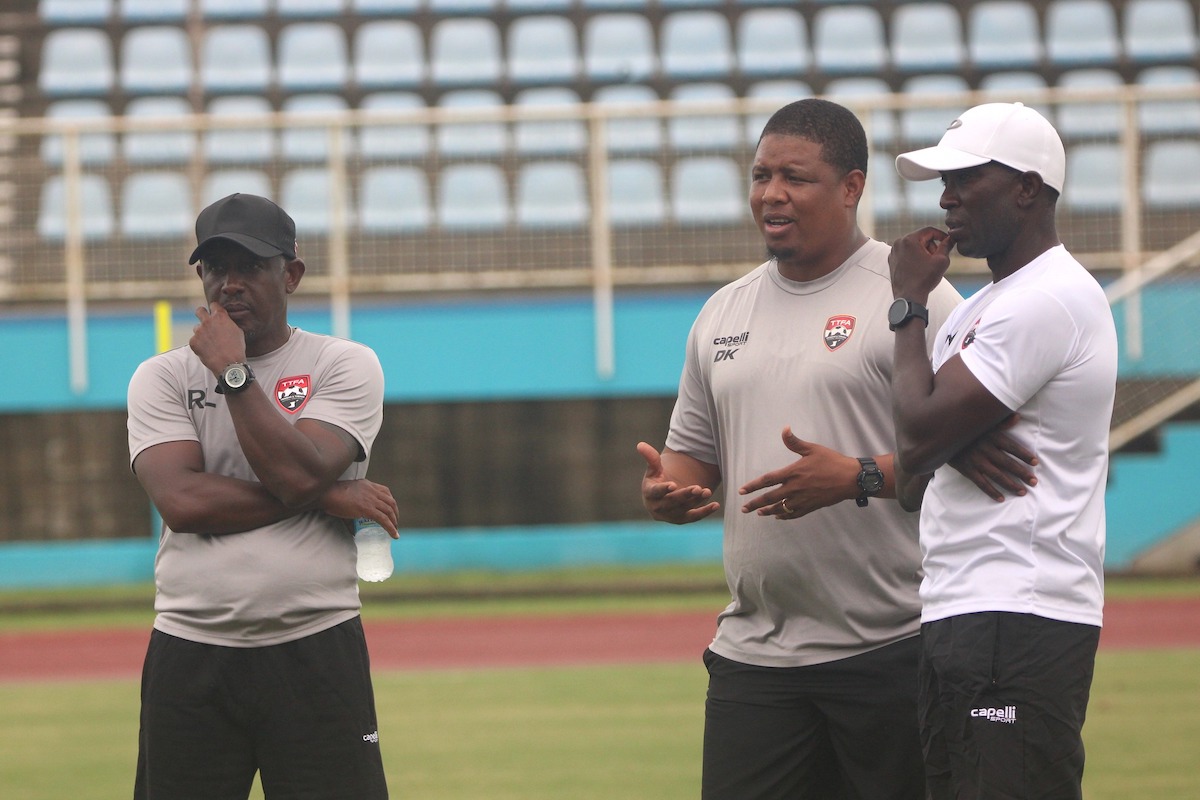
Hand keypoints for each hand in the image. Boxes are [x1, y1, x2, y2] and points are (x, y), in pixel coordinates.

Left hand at [190, 302, 246, 375]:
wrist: (229, 364)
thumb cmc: (236, 349)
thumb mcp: (238, 331)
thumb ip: (228, 323)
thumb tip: (224, 322)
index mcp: (220, 316)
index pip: (213, 305)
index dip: (215, 309)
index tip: (215, 313)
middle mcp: (207, 321)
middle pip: (199, 311)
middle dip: (202, 313)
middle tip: (205, 320)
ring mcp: (199, 331)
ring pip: (197, 328)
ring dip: (202, 333)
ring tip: (210, 343)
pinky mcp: (193, 342)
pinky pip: (195, 340)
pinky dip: (199, 344)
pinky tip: (208, 350)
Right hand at [322, 479, 399, 537]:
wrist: (327, 494)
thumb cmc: (332, 496)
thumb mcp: (348, 495)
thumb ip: (353, 505)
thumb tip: (352, 524)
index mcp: (368, 485)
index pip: (386, 491)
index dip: (391, 502)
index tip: (391, 510)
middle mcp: (372, 491)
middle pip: (390, 502)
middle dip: (395, 513)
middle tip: (395, 523)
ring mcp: (371, 499)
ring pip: (389, 511)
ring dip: (394, 522)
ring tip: (395, 531)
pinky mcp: (367, 509)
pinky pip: (384, 519)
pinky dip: (391, 528)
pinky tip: (394, 535)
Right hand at [637, 442, 718, 524]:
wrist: (664, 495)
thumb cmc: (658, 479)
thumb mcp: (654, 468)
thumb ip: (650, 458)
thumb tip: (640, 445)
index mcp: (649, 494)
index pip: (655, 492)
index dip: (663, 489)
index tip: (673, 485)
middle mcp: (657, 508)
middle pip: (672, 502)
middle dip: (685, 495)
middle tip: (697, 488)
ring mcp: (669, 516)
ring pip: (684, 509)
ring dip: (696, 501)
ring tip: (707, 491)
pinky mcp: (681, 520)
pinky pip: (694, 517)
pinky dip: (705, 512)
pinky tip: (715, 505)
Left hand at [739, 427, 856, 518]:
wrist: (850, 478)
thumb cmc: (832, 461)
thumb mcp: (812, 449)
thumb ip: (795, 442)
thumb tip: (784, 429)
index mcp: (793, 473)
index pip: (767, 480)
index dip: (753, 486)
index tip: (741, 491)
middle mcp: (795, 488)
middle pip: (770, 498)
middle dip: (755, 504)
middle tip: (744, 509)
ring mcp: (803, 499)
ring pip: (781, 508)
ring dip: (768, 511)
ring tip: (759, 513)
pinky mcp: (811, 506)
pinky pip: (794, 514)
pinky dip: (785, 516)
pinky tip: (779, 516)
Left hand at [889, 227, 953, 299]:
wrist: (909, 297)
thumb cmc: (925, 279)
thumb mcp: (941, 260)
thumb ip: (946, 246)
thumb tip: (950, 238)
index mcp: (909, 240)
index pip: (929, 231)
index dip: (941, 235)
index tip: (948, 242)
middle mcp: (898, 243)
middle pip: (921, 238)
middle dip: (931, 246)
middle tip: (936, 259)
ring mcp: (893, 252)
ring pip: (914, 246)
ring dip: (923, 252)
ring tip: (927, 266)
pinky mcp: (891, 261)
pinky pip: (907, 254)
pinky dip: (915, 258)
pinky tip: (919, 269)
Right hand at [949, 414, 1037, 502]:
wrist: (941, 435)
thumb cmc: (967, 428)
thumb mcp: (982, 421)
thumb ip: (1001, 420)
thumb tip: (1017, 416)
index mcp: (990, 436)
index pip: (1011, 446)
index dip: (1024, 454)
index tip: (1035, 462)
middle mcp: (984, 449)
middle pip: (1007, 463)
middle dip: (1022, 473)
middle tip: (1034, 481)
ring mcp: (975, 460)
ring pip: (996, 475)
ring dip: (1010, 484)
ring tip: (1022, 492)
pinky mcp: (966, 469)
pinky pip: (980, 482)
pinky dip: (991, 491)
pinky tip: (1001, 498)